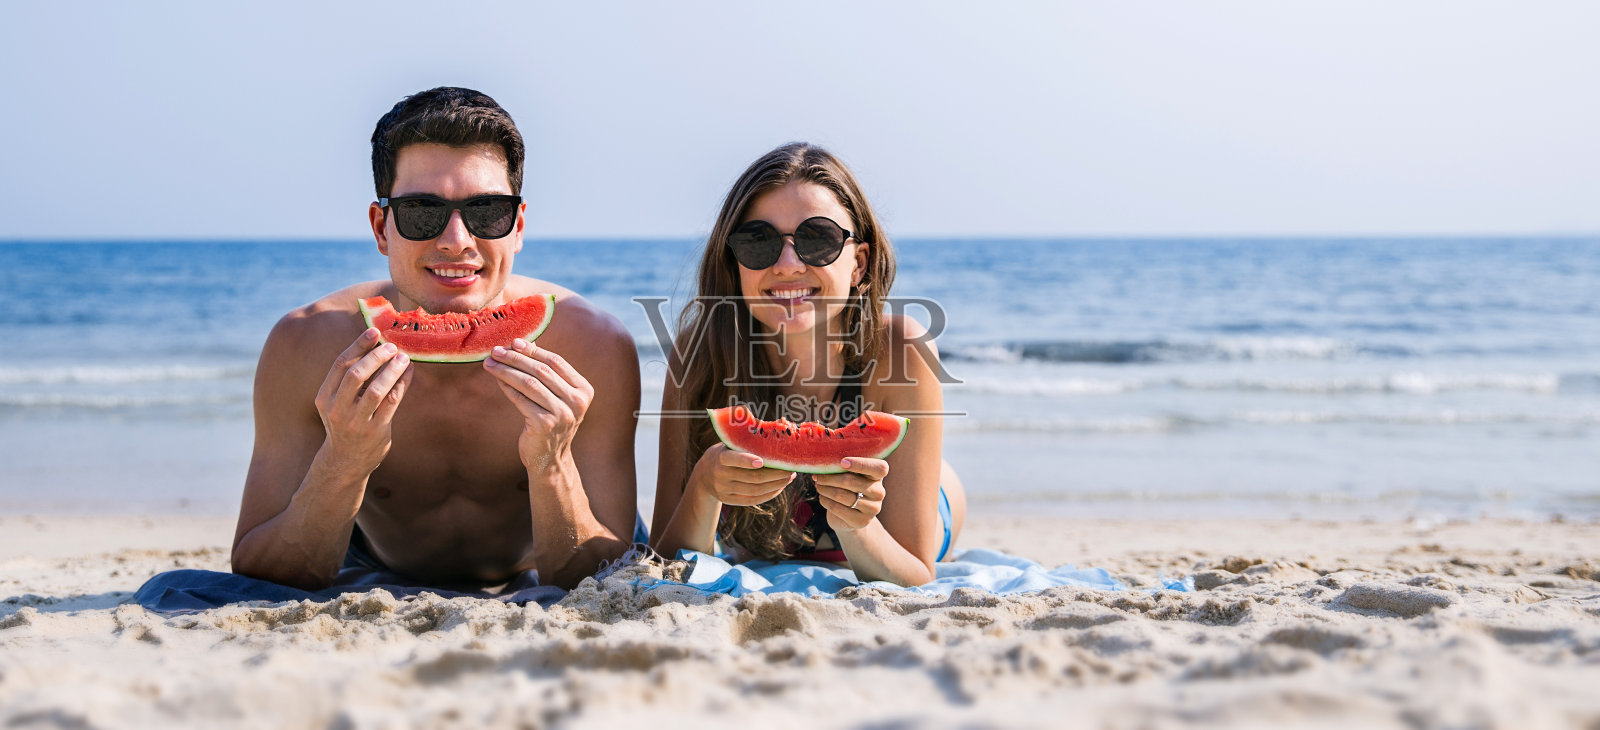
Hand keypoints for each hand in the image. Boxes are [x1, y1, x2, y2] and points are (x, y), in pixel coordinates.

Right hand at [313, 328, 413, 473]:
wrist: (345, 461)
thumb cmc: (345, 422)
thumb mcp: (337, 401)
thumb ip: (351, 378)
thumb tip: (375, 344)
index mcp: (324, 397)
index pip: (340, 365)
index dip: (358, 345)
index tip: (374, 331)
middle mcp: (337, 410)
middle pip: (356, 375)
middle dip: (376, 356)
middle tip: (392, 346)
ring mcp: (356, 422)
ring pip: (376, 390)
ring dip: (392, 370)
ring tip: (404, 358)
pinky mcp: (376, 432)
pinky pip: (392, 403)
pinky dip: (402, 384)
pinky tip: (409, 373)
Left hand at [484, 338, 592, 468]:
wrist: (550, 458)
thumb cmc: (551, 422)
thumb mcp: (556, 396)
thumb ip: (546, 373)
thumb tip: (524, 343)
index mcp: (584, 390)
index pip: (556, 362)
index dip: (534, 350)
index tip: (514, 342)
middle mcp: (577, 401)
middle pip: (541, 371)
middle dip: (516, 358)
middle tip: (496, 351)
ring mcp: (562, 414)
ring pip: (529, 383)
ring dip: (506, 371)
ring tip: (490, 363)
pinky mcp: (545, 424)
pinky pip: (521, 399)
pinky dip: (507, 387)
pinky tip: (497, 380)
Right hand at [691, 443, 794, 506]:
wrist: (704, 474)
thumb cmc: (727, 453)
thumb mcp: (731, 444)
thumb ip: (749, 439)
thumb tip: (780, 426)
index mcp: (721, 457)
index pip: (734, 459)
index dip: (747, 461)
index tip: (762, 461)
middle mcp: (721, 475)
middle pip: (752, 477)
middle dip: (775, 474)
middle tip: (790, 469)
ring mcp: (724, 489)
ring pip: (755, 490)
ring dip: (776, 485)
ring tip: (789, 477)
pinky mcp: (728, 500)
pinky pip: (753, 500)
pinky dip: (769, 494)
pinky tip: (779, 487)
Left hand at [814, 457, 888, 532]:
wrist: (850, 516)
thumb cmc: (848, 488)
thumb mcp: (851, 474)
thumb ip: (844, 465)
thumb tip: (824, 459)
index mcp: (878, 476)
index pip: (879, 468)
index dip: (860, 464)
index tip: (842, 462)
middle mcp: (879, 492)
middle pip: (851, 481)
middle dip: (829, 477)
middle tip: (817, 476)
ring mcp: (872, 508)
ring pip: (842, 495)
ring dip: (825, 489)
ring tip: (818, 486)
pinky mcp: (861, 521)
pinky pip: (838, 508)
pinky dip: (826, 501)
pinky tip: (822, 497)